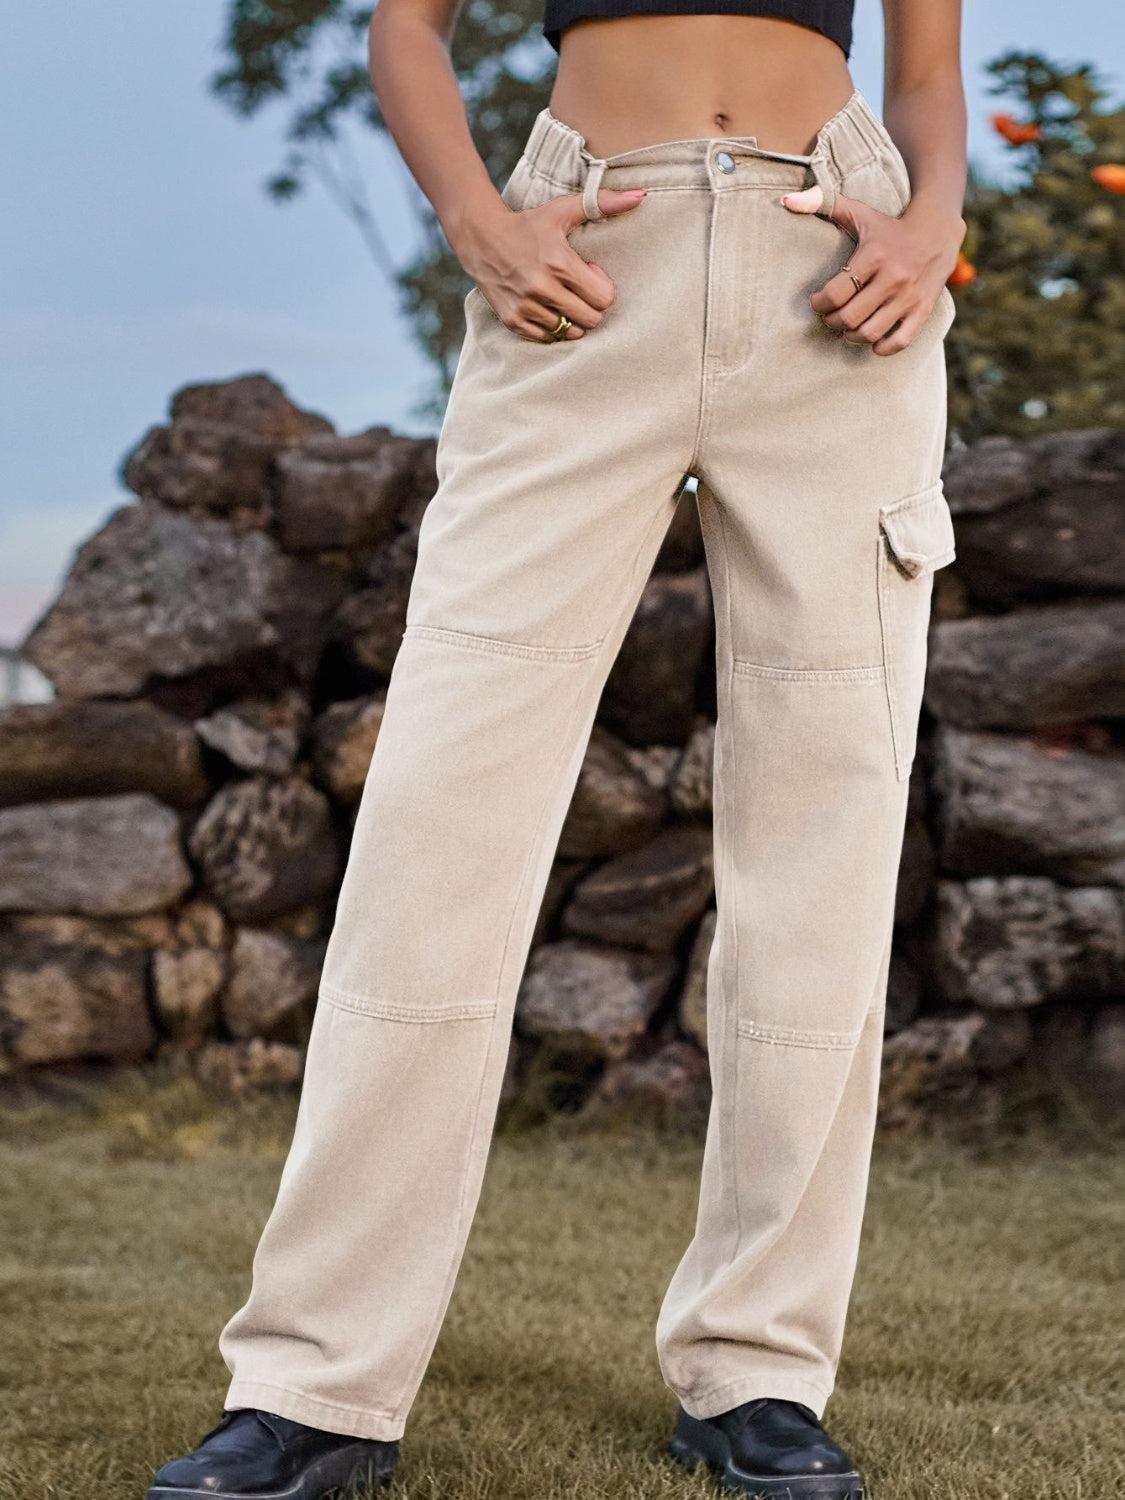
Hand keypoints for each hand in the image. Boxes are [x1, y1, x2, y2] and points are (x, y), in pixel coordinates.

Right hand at [456, 188, 645, 341]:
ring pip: (570, 332)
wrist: (481, 237)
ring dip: (571, 318)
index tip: (588, 273)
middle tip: (576, 288)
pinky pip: (547, 338)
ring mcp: (526, 307)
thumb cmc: (529, 224)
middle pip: (591, 319)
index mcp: (559, 263)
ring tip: (561, 297)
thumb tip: (641, 197)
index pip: (603, 298)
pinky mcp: (513, 320)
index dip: (600, 286)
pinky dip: (552, 327)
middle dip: (590, 305)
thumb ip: (603, 203)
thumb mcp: (564, 210)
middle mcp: (542, 288)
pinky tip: (546, 307)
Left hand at [782, 185, 964, 355]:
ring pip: (870, 333)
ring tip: (847, 327)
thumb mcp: (858, 212)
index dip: (819, 303)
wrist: (937, 232)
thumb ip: (821, 203)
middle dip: (832, 322)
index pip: (836, 293)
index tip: (816, 301)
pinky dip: (881, 348)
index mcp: (874, 255)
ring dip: (851, 336)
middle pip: (849, 317)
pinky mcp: (922, 310)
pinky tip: (872, 340)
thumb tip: (786, 201)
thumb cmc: (888, 227)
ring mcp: (909, 296)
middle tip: (830, 316)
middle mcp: (893, 277)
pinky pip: (899, 342)